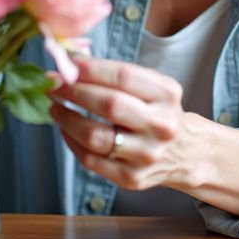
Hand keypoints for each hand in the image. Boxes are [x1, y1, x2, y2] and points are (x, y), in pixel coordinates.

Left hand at [46, 56, 196, 191]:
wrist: (185, 153)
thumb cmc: (158, 111)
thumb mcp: (151, 86)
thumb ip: (116, 73)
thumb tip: (71, 61)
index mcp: (166, 95)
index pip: (123, 76)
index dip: (90, 69)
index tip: (66, 64)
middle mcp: (161, 125)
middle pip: (108, 105)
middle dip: (73, 92)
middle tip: (52, 84)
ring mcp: (147, 155)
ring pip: (94, 136)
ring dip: (66, 118)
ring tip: (54, 107)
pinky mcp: (132, 178)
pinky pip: (90, 160)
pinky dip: (71, 141)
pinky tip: (65, 129)